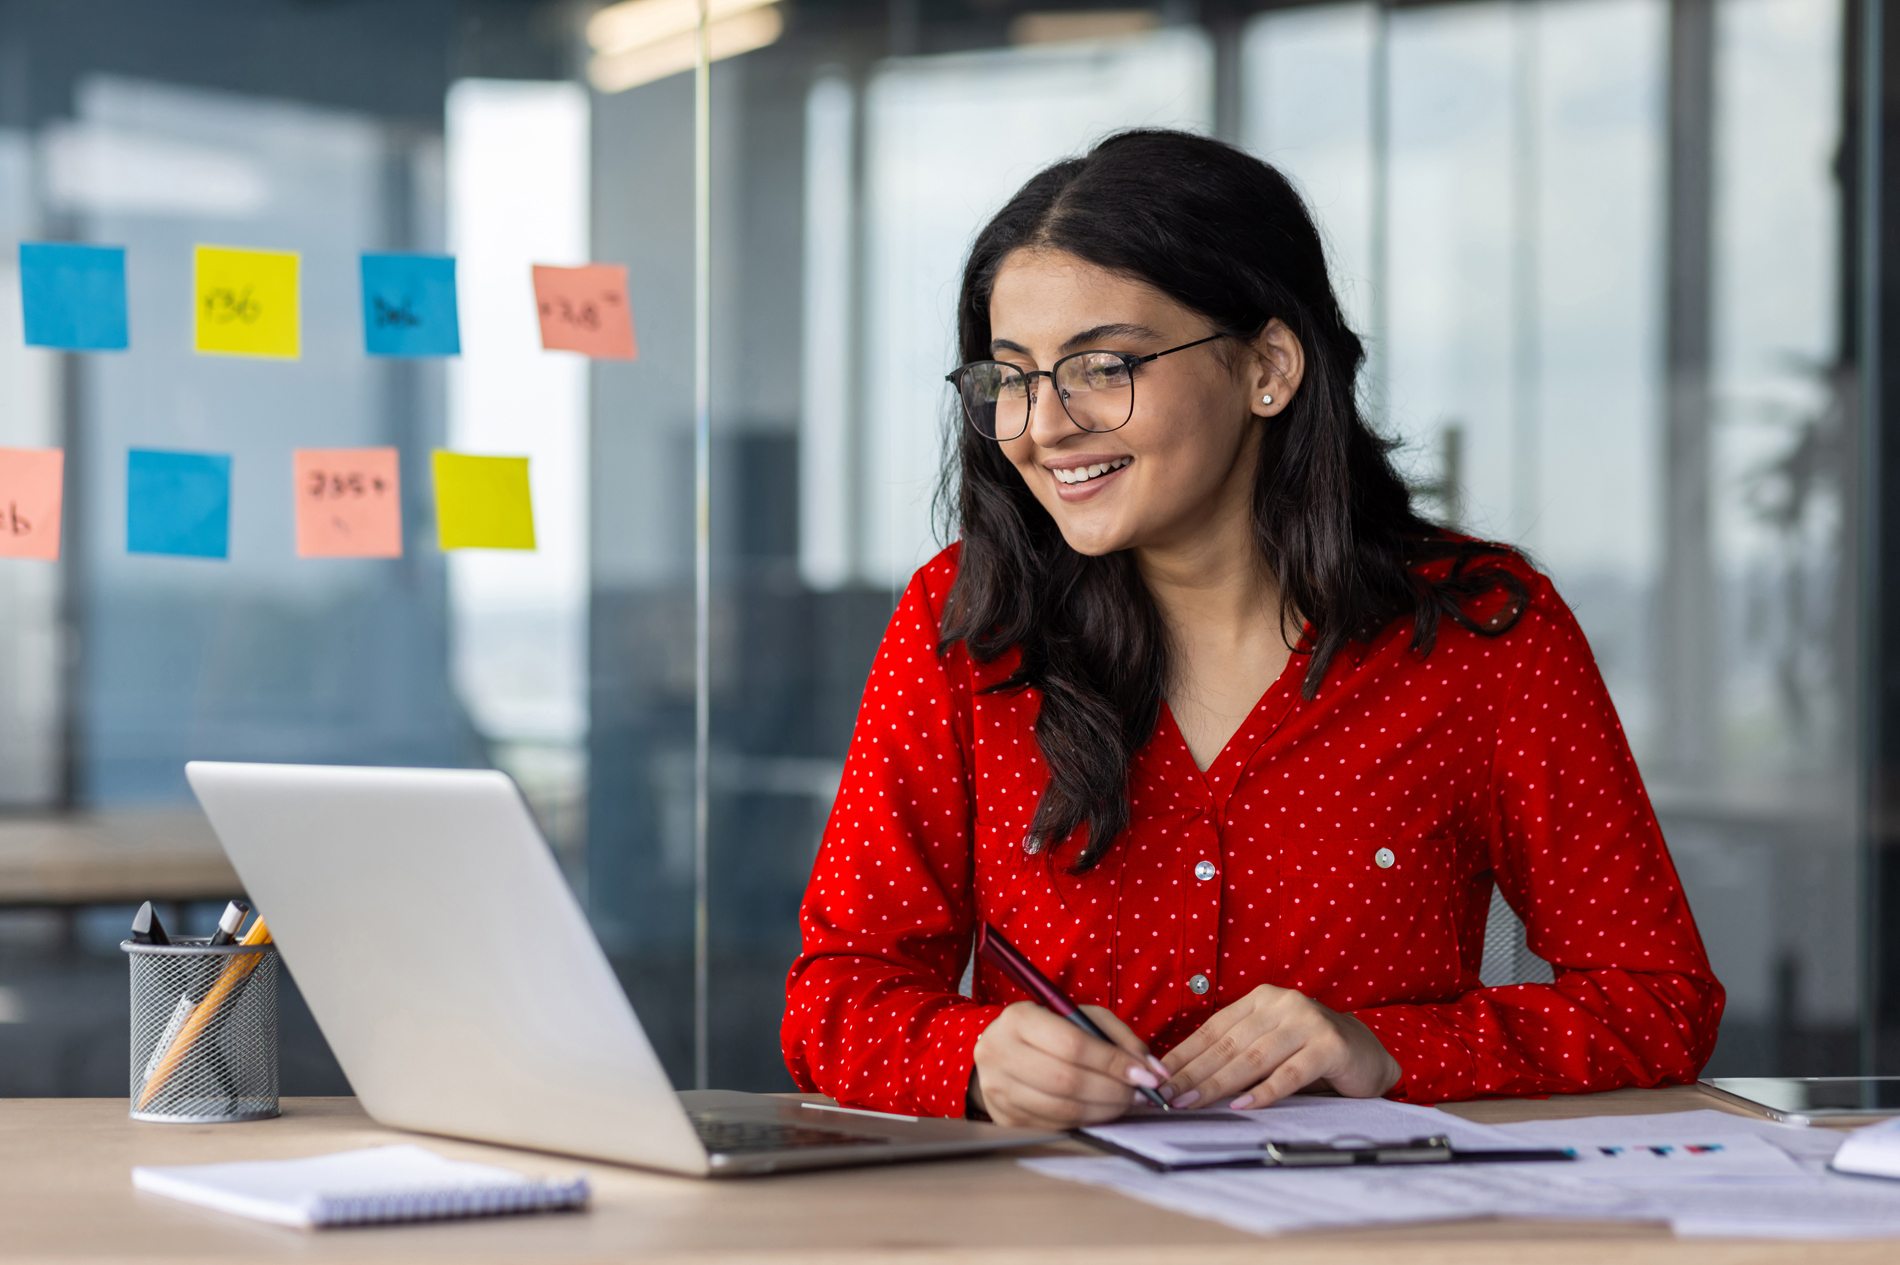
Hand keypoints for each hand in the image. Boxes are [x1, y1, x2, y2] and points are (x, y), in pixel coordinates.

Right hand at [970, 1001, 1169, 1128]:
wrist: (1000, 1051)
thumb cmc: (1048, 1030)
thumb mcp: (1081, 1017)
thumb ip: (1119, 1037)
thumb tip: (1152, 1069)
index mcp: (1019, 1018)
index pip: (1072, 1044)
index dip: (1112, 1062)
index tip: (1145, 1074)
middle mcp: (1000, 1053)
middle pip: (1067, 1080)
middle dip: (1113, 1090)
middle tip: (1139, 1093)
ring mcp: (998, 1089)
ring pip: (1063, 1108)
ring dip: (1104, 1110)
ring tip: (1125, 1102)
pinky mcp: (1005, 1117)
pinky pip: (1055, 1125)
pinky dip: (1086, 1121)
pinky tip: (1100, 1111)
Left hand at [1160, 984, 1399, 1109]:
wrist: (1368, 1053)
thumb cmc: (1309, 1052)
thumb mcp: (1269, 1043)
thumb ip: (1236, 1052)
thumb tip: (1183, 1077)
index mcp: (1260, 999)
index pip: (1213, 1029)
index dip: (1183, 1054)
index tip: (1157, 1077)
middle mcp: (1282, 1004)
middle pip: (1228, 1044)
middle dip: (1193, 1073)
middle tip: (1166, 1095)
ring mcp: (1308, 1023)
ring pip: (1253, 1058)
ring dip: (1218, 1084)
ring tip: (1191, 1102)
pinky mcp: (1330, 1046)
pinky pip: (1290, 1073)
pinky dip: (1265, 1091)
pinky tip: (1242, 1105)